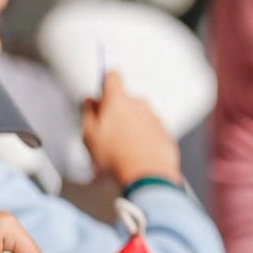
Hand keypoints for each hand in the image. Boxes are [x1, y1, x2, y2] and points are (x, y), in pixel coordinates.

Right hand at [82, 71, 181, 186]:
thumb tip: (89, 101)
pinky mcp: (165, 134)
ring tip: (120, 152)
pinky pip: (150, 132)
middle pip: (125, 101)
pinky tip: (135, 156)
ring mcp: (154, 119)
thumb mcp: (88, 134)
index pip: (112, 77)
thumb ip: (87, 112)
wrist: (147, 176)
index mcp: (119, 101)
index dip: (105, 83)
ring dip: (130, 129)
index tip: (102, 93)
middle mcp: (140, 105)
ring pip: (138, 118)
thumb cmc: (116, 157)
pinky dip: (144, 140)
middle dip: (116, 114)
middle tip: (106, 135)